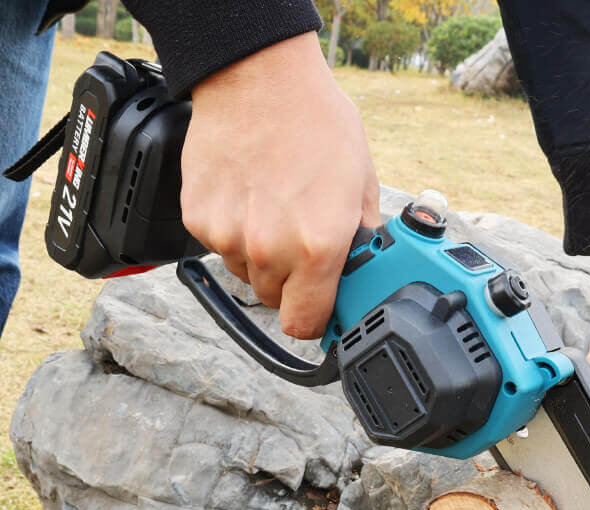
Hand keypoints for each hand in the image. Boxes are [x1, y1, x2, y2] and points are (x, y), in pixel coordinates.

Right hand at [181, 32, 380, 338]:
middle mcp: (269, 250)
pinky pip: (219, 247)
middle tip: (300, 239)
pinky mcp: (198, 220)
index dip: (314, 319)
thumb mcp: (362, 183)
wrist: (258, 76)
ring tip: (273, 208)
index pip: (304, 325)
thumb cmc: (316, 122)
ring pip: (246, 274)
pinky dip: (232, 231)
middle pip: (275, 300)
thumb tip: (363, 272)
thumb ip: (362, 240)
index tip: (317, 306)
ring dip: (260, 256)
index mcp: (317, 248)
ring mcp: (228, 237)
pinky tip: (247, 195)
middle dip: (290, 281)